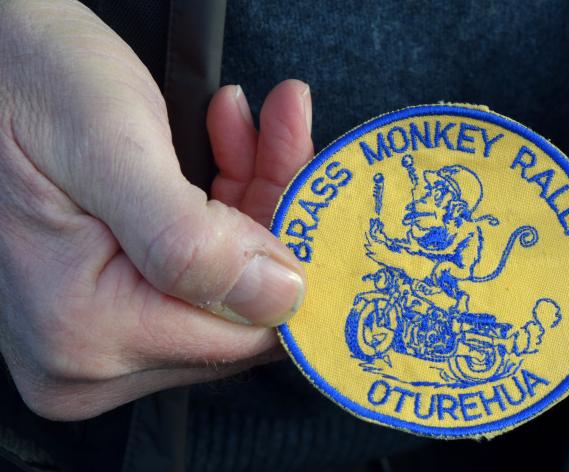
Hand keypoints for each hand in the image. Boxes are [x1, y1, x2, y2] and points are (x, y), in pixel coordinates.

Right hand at [0, 0, 310, 419]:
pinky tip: (226, 138)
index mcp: (89, 334)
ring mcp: (89, 338)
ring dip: (254, 196)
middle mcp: (86, 360)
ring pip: (225, 282)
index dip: (299, 261)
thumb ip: (192, 240)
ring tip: (259, 119)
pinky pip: (193, 268)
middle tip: (288, 132)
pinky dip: (222, 203)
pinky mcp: (96, 307)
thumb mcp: (108, 146)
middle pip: (240, 307)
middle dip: (277, 215)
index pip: (248, 333)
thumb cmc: (18, 84)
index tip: (323, 190)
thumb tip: (280, 299)